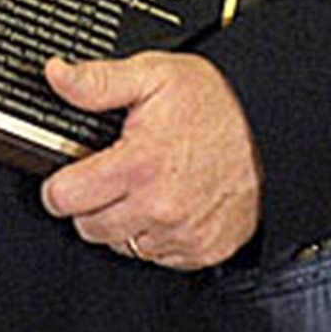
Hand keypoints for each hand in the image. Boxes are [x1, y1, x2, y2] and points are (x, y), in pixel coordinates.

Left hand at [40, 54, 261, 268]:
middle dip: (88, 203)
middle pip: (88, 227)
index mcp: (139, 165)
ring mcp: (183, 233)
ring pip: (120, 245)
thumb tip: (56, 76)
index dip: (58, 184)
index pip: (65, 199)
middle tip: (106, 177)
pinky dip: (153, 236)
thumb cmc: (217, 103)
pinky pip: (157, 257)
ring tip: (138, 188)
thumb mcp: (151, 74)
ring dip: (120, 222)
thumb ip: (97, 81)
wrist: (274, 130)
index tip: (66, 175)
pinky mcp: (204, 250)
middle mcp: (160, 207)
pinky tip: (163, 205)